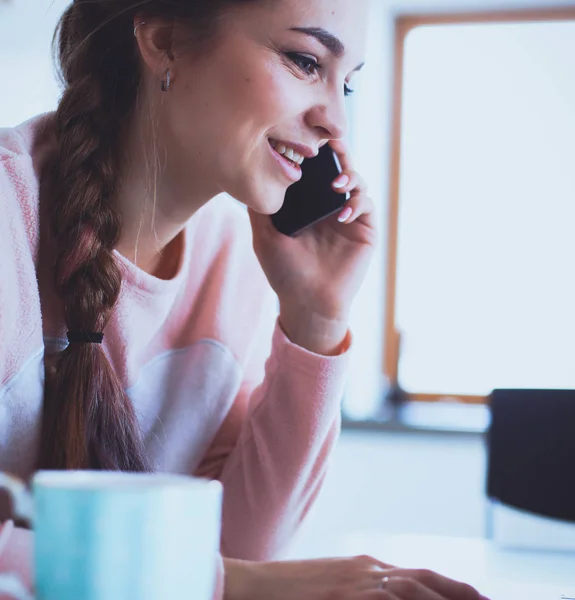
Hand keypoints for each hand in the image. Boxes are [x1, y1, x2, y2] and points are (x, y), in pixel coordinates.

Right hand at [224, 555, 488, 599]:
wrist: (249, 585)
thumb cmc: (288, 591)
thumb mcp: (332, 587)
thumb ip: (361, 590)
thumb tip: (385, 594)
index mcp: (365, 568)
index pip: (417, 576)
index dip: (448, 587)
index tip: (472, 597)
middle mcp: (367, 571)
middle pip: (423, 579)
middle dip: (458, 591)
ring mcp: (356, 582)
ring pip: (414, 588)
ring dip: (442, 596)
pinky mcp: (344, 594)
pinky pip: (388, 599)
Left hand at [248, 139, 376, 354]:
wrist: (308, 302)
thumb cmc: (285, 273)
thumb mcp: (265, 238)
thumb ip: (260, 210)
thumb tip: (249, 176)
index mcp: (309, 206)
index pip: (314, 171)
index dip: (315, 153)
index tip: (307, 136)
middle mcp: (329, 207)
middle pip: (338, 168)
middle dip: (338, 153)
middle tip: (331, 143)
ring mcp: (349, 218)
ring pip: (357, 182)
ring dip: (349, 176)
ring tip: (336, 184)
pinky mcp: (365, 231)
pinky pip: (366, 206)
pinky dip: (357, 203)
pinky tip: (342, 212)